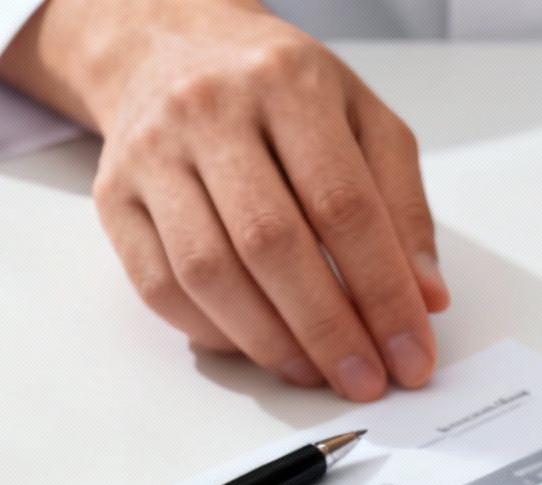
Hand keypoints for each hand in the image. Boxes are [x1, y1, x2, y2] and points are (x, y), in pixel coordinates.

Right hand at [0, 0, 449, 399]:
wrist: (171, 45)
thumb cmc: (281, 91)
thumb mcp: (364, 120)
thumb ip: (402, 205)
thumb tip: (427, 296)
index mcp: (287, 84)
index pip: (343, 205)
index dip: (384, 292)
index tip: (412, 353)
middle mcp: (209, 112)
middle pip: (272, 244)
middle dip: (329, 329)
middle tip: (366, 381)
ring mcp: (152, 154)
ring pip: (208, 272)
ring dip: (271, 342)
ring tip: (317, 373)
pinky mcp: (114, 196)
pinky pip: (159, 285)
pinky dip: (213, 332)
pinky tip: (258, 348)